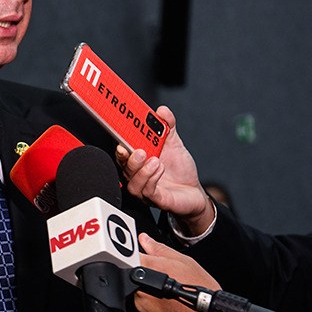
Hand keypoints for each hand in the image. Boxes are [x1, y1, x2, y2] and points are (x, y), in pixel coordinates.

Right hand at [116, 105, 212, 235]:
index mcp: (138, 161)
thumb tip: (162, 111)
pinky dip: (152, 179)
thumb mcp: (174, 144)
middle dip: (127, 158)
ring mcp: (145, 189)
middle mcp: (137, 175)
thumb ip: (167, 127)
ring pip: (133, 182)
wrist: (194, 192)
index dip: (117, 141)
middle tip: (138, 150)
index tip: (117, 130)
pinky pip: (148, 192)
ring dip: (142, 170)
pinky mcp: (156, 200)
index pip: (122, 150)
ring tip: (155, 161)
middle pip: (123, 167)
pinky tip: (160, 169)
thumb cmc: (180, 170)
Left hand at [134, 233, 257, 311]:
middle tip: (164, 277)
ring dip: (149, 290)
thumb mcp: (184, 262)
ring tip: (169, 293)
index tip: (141, 256)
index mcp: (149, 268)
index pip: (129, 255)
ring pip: (139, 291)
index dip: (134, 254)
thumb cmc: (202, 292)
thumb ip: (159, 249)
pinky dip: (154, 304)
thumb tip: (144, 239)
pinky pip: (145, 306)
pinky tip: (170, 304)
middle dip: (144, 273)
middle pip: (133, 274)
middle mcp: (141, 287)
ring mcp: (142, 305)